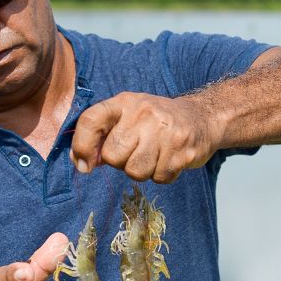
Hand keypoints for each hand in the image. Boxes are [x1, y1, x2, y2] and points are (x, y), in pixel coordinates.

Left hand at [70, 92, 218, 182]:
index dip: (82, 146)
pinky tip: (168, 159)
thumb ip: (100, 137)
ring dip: (141, 171)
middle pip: (113, 156)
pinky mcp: (182, 151)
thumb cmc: (154, 122)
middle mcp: (143, 113)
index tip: (85, 164)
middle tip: (135, 152)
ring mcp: (164, 131)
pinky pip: (158, 178)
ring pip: (135, 172)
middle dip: (120, 162)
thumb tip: (80, 162)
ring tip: (152, 156)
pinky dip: (161, 175)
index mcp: (124, 103)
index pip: (91, 121)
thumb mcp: (125, 118)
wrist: (201, 118)